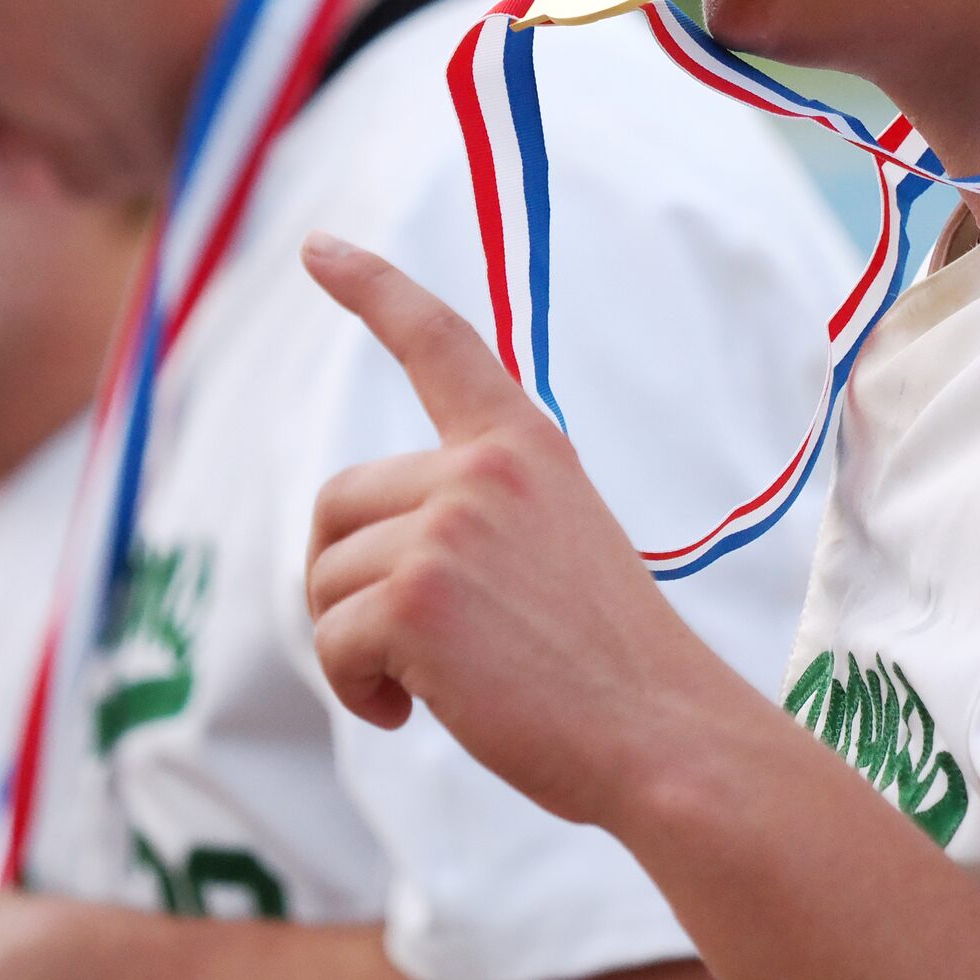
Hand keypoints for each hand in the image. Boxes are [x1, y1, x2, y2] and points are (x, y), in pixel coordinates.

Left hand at [301, 233, 746, 829]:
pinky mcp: (416, 597)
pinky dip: (357, 689)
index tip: (318, 246)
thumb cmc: (607, 660)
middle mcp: (482, 469)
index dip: (373, 288)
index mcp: (525, 445)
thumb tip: (357, 546)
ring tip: (435, 683)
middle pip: (339, 506)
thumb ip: (473, 511)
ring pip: (326, 579)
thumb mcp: (556, 541)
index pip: (439, 341)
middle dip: (350, 581)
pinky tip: (409, 712)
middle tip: (415, 645)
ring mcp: (447, 527)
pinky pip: (332, 640)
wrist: (660, 733)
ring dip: (355, 646)